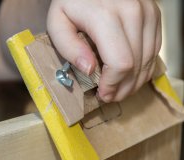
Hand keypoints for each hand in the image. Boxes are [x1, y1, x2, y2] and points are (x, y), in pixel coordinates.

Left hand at [47, 0, 161, 101]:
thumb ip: (69, 47)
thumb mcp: (57, 22)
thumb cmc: (71, 2)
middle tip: (110, 96)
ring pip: (149, 59)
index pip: (120, 63)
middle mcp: (132, 13)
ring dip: (135, 81)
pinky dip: (144, 66)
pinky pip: (155, 48)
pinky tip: (130, 75)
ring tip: (120, 89)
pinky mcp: (154, 14)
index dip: (112, 85)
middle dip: (123, 88)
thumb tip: (89, 70)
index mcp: (105, 17)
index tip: (102, 94)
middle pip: (136, 64)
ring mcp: (147, 12)